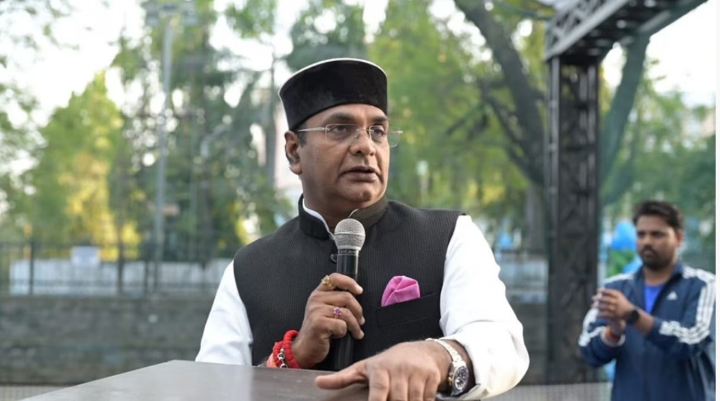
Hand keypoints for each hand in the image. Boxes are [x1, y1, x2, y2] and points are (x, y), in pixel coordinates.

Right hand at [292, 273, 364, 367]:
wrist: (305, 348)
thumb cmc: (319, 330)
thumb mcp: (324, 310)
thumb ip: (336, 300)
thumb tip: (357, 296)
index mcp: (318, 293)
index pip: (335, 278)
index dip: (350, 282)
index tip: (359, 291)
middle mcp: (316, 299)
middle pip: (347, 297)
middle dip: (358, 311)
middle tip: (360, 321)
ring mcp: (316, 311)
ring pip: (346, 313)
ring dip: (355, 325)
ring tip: (355, 332)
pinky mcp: (319, 324)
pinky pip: (342, 325)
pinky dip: (344, 333)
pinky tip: (338, 335)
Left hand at [315, 341, 448, 400]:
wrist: (421, 350)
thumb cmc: (388, 363)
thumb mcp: (364, 368)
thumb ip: (342, 378)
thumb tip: (318, 383)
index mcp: (380, 369)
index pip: (378, 392)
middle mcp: (399, 369)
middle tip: (391, 396)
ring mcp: (417, 373)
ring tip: (402, 395)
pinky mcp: (432, 377)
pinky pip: (427, 400)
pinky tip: (416, 396)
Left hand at [593, 288, 634, 324]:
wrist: (631, 313)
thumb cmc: (622, 302)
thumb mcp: (619, 296)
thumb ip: (611, 292)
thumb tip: (599, 289)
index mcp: (619, 296)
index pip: (611, 292)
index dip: (603, 291)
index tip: (597, 290)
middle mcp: (618, 302)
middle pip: (607, 300)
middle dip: (599, 299)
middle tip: (592, 298)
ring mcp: (616, 309)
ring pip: (606, 307)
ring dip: (597, 306)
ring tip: (591, 306)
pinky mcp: (615, 316)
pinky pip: (606, 315)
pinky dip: (600, 315)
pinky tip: (595, 314)